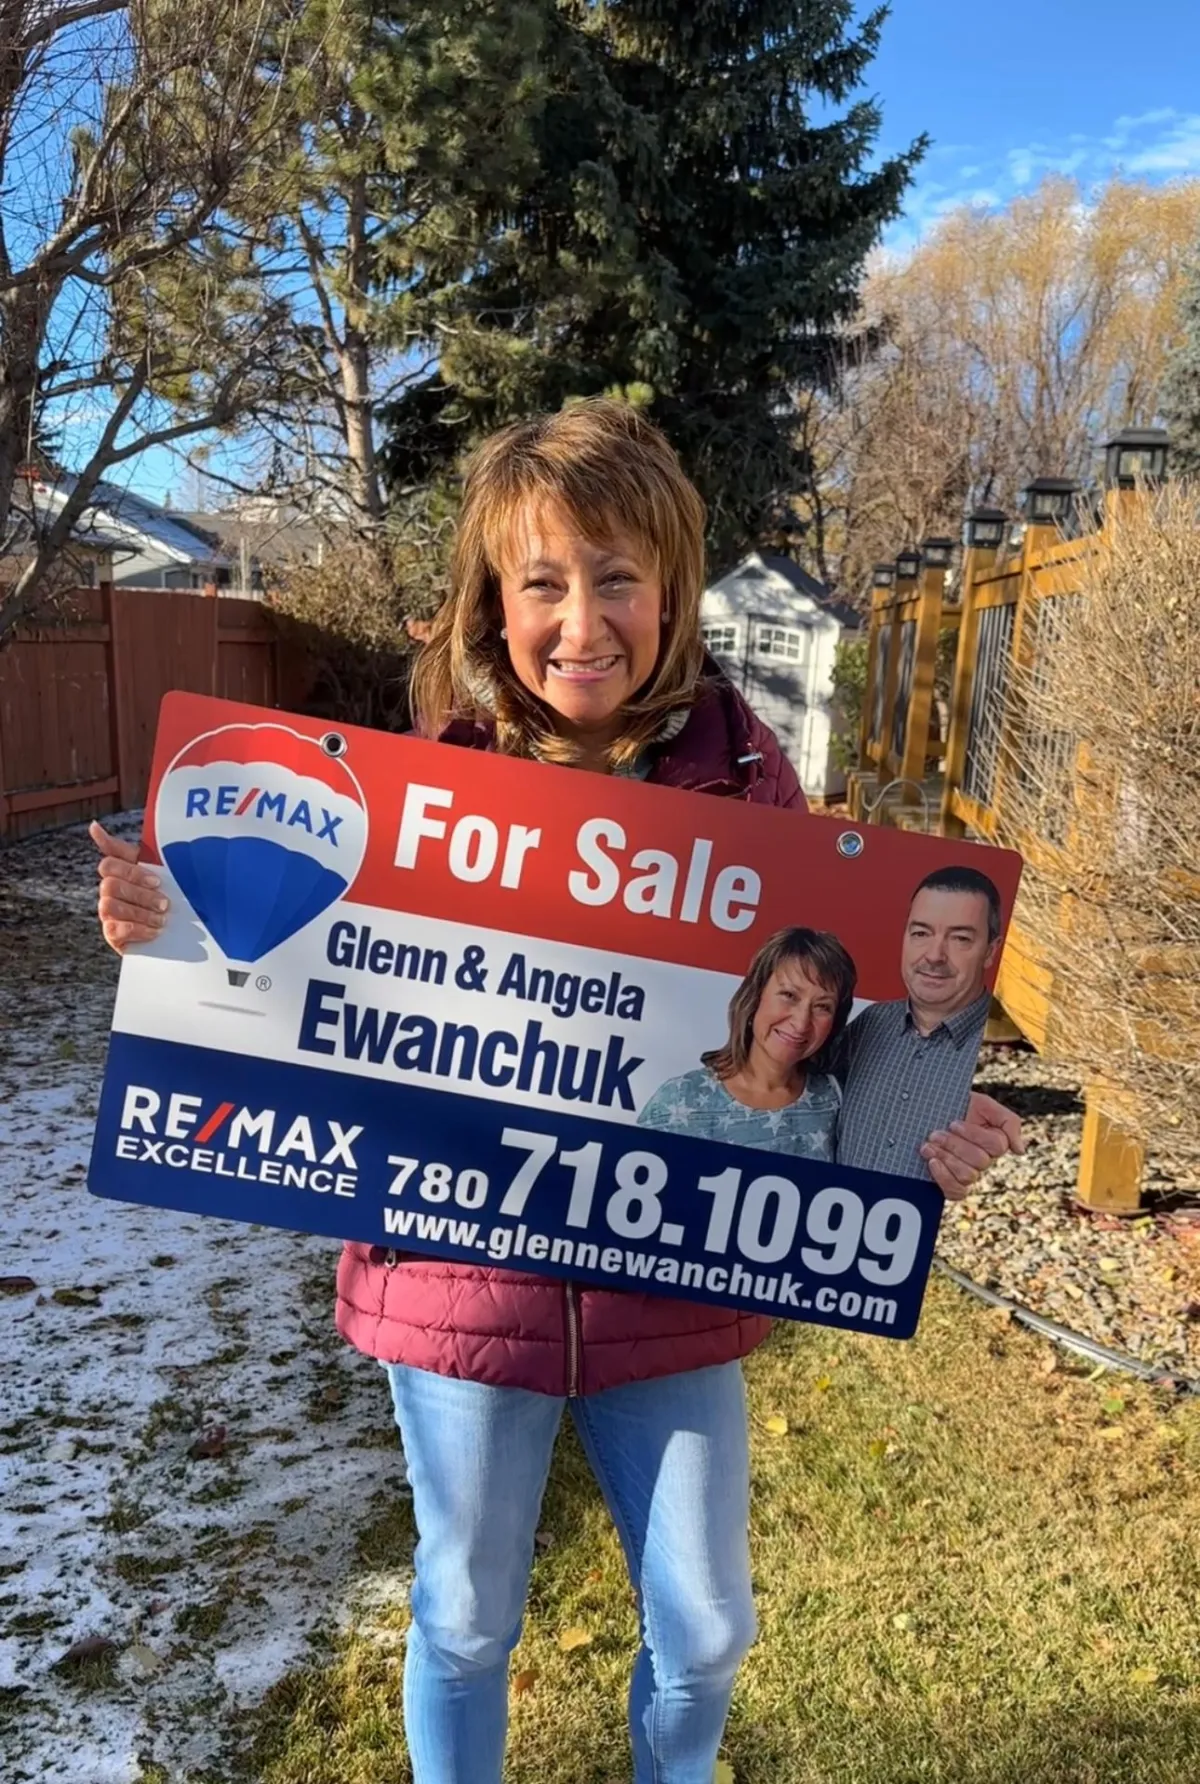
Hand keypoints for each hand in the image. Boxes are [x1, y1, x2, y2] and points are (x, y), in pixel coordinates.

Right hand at [90, 821, 168, 953]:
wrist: (179, 927)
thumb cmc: (166, 891)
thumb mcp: (157, 867)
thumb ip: (130, 849)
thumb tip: (93, 825)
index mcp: (120, 871)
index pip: (109, 864)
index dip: (132, 872)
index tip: (157, 881)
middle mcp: (109, 890)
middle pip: (110, 885)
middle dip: (141, 895)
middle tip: (165, 903)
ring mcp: (107, 912)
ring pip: (110, 906)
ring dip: (141, 913)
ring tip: (162, 919)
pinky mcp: (111, 934)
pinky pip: (115, 929)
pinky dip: (138, 929)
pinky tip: (155, 931)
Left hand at [920, 1091, 1025, 1201]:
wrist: (929, 1112)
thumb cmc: (958, 1106)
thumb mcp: (984, 1104)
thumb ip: (1009, 1122)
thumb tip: (1020, 1151)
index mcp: (995, 1143)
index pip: (996, 1146)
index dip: (973, 1135)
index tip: (953, 1123)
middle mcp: (984, 1161)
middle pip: (980, 1161)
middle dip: (954, 1145)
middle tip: (935, 1134)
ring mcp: (969, 1174)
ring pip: (967, 1175)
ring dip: (945, 1158)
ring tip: (928, 1146)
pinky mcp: (953, 1185)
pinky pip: (957, 1192)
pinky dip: (943, 1178)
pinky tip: (932, 1162)